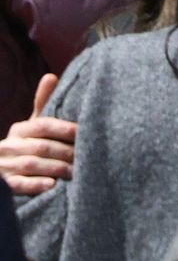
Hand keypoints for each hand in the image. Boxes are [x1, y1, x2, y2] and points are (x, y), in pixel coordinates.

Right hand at [1, 75, 75, 194]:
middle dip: (66, 152)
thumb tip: (51, 76)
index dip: (64, 128)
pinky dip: (35, 184)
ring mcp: (4, 166)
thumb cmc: (28, 144)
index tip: (83, 132)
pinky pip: (19, 184)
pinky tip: (52, 185)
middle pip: (41, 146)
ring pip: (31, 165)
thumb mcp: (34, 126)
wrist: (3, 169)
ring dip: (56, 168)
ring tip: (76, 172)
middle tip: (86, 157)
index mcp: (20, 129)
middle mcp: (9, 146)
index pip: (42, 125)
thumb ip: (43, 104)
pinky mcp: (4, 184)